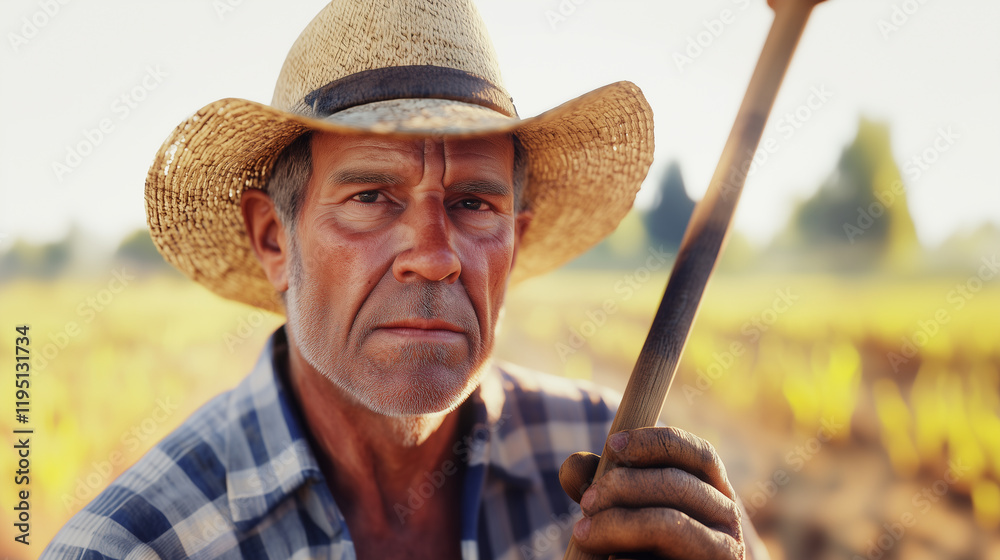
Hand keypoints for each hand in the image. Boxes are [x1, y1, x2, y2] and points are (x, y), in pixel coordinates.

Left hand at [559, 427, 744, 559]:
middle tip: (586, 501)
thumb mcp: (626, 506)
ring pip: (669, 525)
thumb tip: (572, 466)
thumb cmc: (643, 544)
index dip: (655, 443)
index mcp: (715, 491)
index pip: (700, 453)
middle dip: (624, 486)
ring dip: (617, 523)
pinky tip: (610, 559)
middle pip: (679, 485)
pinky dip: (626, 559)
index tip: (612, 445)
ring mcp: (721, 554)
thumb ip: (602, 481)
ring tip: (583, 532)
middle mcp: (727, 520)